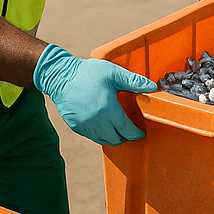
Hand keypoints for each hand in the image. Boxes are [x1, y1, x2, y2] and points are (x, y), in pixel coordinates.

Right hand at [33, 44, 154, 145]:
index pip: (127, 131)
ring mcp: (85, 126)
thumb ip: (134, 81)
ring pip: (104, 140)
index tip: (141, 132)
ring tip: (118, 128)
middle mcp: (97, 122)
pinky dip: (100, 134)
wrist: (60, 76)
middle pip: (116, 139)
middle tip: (130, 129)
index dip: (136, 133)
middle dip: (126, 136)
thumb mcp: (114, 73)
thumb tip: (153, 87)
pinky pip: (92, 136)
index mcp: (109, 110)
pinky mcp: (76, 126)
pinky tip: (104, 125)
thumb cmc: (89, 73)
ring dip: (113, 137)